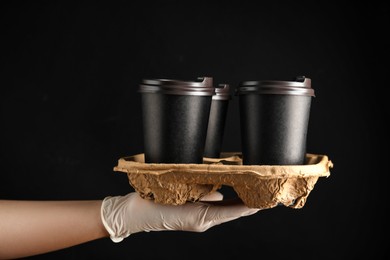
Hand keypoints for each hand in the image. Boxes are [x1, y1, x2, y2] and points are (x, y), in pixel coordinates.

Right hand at [101, 191, 258, 241]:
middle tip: (263, 188)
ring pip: (224, 208)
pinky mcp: (192, 213)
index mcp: (204, 218)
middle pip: (233, 211)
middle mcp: (204, 221)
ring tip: (248, 184)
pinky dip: (221, 197)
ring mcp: (199, 218)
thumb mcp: (181, 198)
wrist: (134, 214)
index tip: (268, 198)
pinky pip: (212, 205)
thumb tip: (220, 193)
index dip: (253, 205)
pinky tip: (224, 185)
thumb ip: (204, 194)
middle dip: (249, 201)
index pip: (236, 211)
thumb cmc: (154, 207)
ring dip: (235, 198)